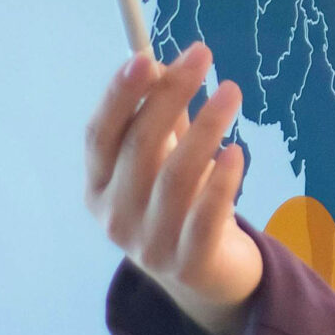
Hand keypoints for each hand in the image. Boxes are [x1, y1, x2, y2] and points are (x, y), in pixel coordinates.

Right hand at [85, 41, 263, 334]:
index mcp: (98, 187)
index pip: (99, 135)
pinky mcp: (188, 263)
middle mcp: (115, 216)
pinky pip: (206, 215)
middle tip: (202, 56)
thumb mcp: (165, 161)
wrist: (209, 278)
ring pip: (176, 177)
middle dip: (169, 96)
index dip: (119, 95)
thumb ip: (162, 120)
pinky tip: (236, 151)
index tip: (146, 56)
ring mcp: (149, 244)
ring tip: (230, 93)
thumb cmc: (183, 203)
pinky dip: (221, 181)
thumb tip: (166, 66)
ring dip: (205, 128)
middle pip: (140, 147)